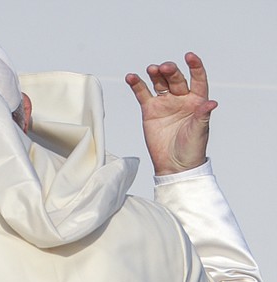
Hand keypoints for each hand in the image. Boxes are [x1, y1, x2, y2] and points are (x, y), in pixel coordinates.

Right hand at [125, 52, 217, 174]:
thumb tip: (211, 103)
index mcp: (197, 101)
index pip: (198, 78)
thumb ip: (202, 115)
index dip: (195, 66)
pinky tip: (131, 77)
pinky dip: (137, 85)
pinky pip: (142, 94)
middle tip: (164, 68)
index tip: (189, 56)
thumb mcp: (200, 131)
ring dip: (155, 74)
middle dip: (170, 71)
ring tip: (151, 69)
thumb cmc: (191, 149)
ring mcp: (165, 103)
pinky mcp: (150, 110)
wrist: (174, 164)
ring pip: (160, 82)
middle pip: (176, 78)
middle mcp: (181, 99)